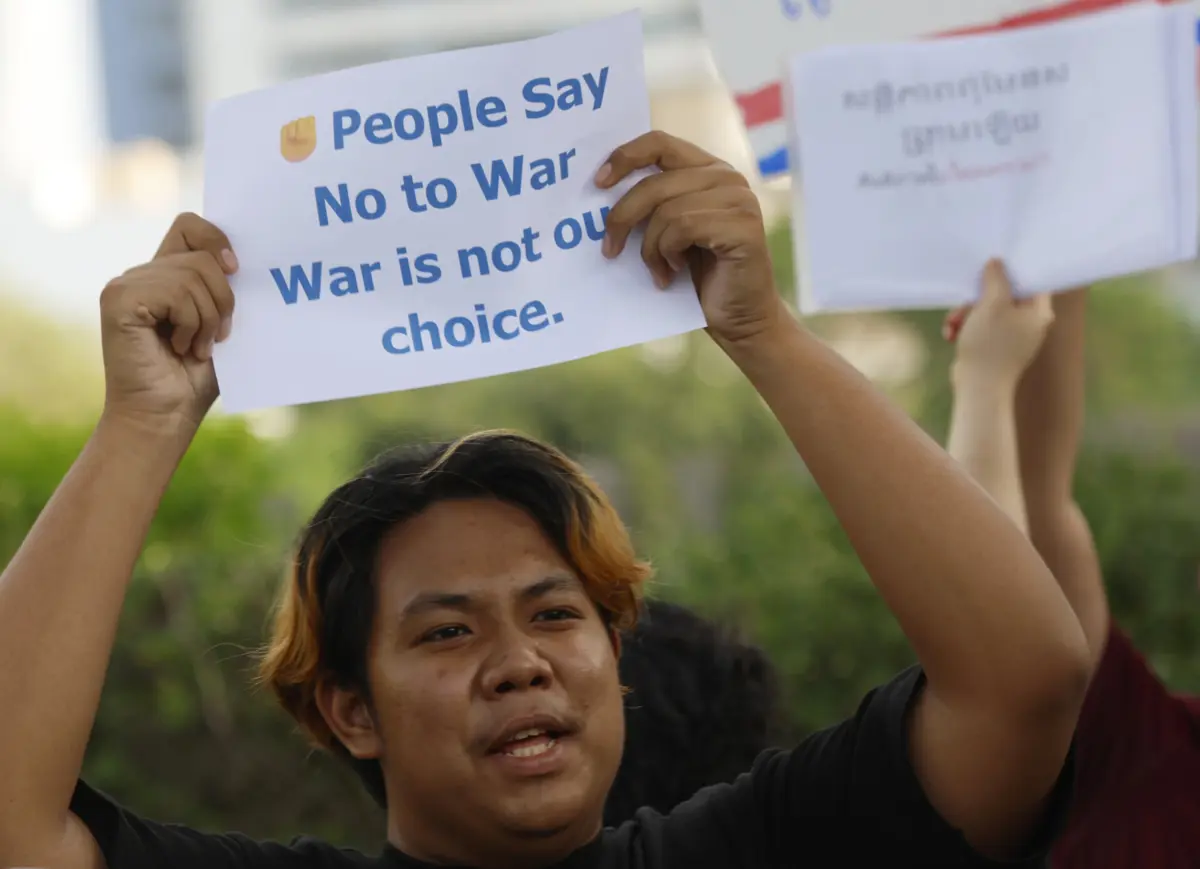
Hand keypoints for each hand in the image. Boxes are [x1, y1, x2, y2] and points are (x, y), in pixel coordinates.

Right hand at [99, 213, 237, 435]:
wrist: (167, 416)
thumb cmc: (196, 378)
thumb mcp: (224, 326)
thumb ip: (229, 290)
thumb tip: (254, 260)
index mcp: (167, 276)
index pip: (190, 226)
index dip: (217, 239)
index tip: (236, 270)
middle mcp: (144, 274)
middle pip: (202, 255)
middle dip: (224, 299)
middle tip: (217, 337)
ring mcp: (127, 285)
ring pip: (193, 275)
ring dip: (208, 320)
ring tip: (196, 348)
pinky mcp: (118, 299)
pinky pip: (176, 293)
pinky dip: (190, 324)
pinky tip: (178, 348)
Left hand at [596, 131, 785, 346]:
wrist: (737, 319)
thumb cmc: (697, 277)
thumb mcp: (667, 231)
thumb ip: (650, 204)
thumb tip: (600, 188)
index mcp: (706, 169)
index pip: (659, 143)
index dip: (624, 157)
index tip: (597, 184)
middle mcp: (726, 176)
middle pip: (653, 182)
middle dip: (623, 218)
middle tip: (610, 249)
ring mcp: (739, 199)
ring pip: (666, 210)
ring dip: (650, 247)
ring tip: (658, 269)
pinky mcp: (743, 226)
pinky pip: (684, 227)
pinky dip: (668, 253)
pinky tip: (675, 271)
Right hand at [944, 259, 1052, 384]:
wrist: (979, 389)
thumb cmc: (989, 345)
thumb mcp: (991, 304)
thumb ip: (996, 279)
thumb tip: (996, 262)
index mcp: (1039, 313)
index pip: (1029, 280)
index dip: (1009, 271)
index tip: (990, 266)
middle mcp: (1030, 324)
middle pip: (1004, 295)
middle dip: (977, 298)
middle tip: (963, 303)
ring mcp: (1013, 338)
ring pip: (988, 311)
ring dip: (966, 314)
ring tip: (952, 324)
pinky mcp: (996, 348)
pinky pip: (981, 328)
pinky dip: (965, 328)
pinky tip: (951, 335)